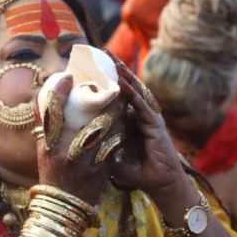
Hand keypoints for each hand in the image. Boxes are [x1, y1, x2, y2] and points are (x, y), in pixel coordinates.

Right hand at [34, 75, 124, 204]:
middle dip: (105, 102)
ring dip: (117, 115)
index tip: (68, 76)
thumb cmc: (52, 172)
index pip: (53, 112)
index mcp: (50, 145)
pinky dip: (120, 132)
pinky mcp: (102, 170)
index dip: (60, 92)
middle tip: (112, 86)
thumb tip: (42, 96)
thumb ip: (45, 123)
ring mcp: (87, 162)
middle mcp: (67, 153)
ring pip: (107, 133)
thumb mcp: (43, 148)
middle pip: (89, 121)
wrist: (65, 205)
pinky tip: (126, 121)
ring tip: (123, 100)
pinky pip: (114, 146)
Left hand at [103, 51, 193, 206]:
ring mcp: (148, 118)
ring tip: (112, 60)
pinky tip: (122, 82)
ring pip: (135, 91)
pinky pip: (141, 106)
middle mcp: (139, 115)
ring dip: (124, 75)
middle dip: (115, 69)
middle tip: (102, 52)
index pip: (117, 95)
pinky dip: (132, 93)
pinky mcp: (155, 125)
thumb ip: (99, 144)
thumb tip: (77, 137)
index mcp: (129, 120)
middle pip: (126, 87)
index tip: (92, 66)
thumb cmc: (137, 172)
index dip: (106, 80)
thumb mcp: (110, 155)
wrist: (159, 184)